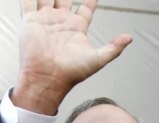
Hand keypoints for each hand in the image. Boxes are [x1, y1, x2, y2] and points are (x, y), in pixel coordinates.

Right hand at [12, 0, 131, 113]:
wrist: (47, 79)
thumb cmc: (71, 73)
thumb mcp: (97, 59)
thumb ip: (113, 48)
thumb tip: (130, 38)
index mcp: (76, 28)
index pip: (85, 8)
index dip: (90, 0)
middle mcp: (61, 22)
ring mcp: (45, 21)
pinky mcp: (30, 21)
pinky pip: (28, 2)